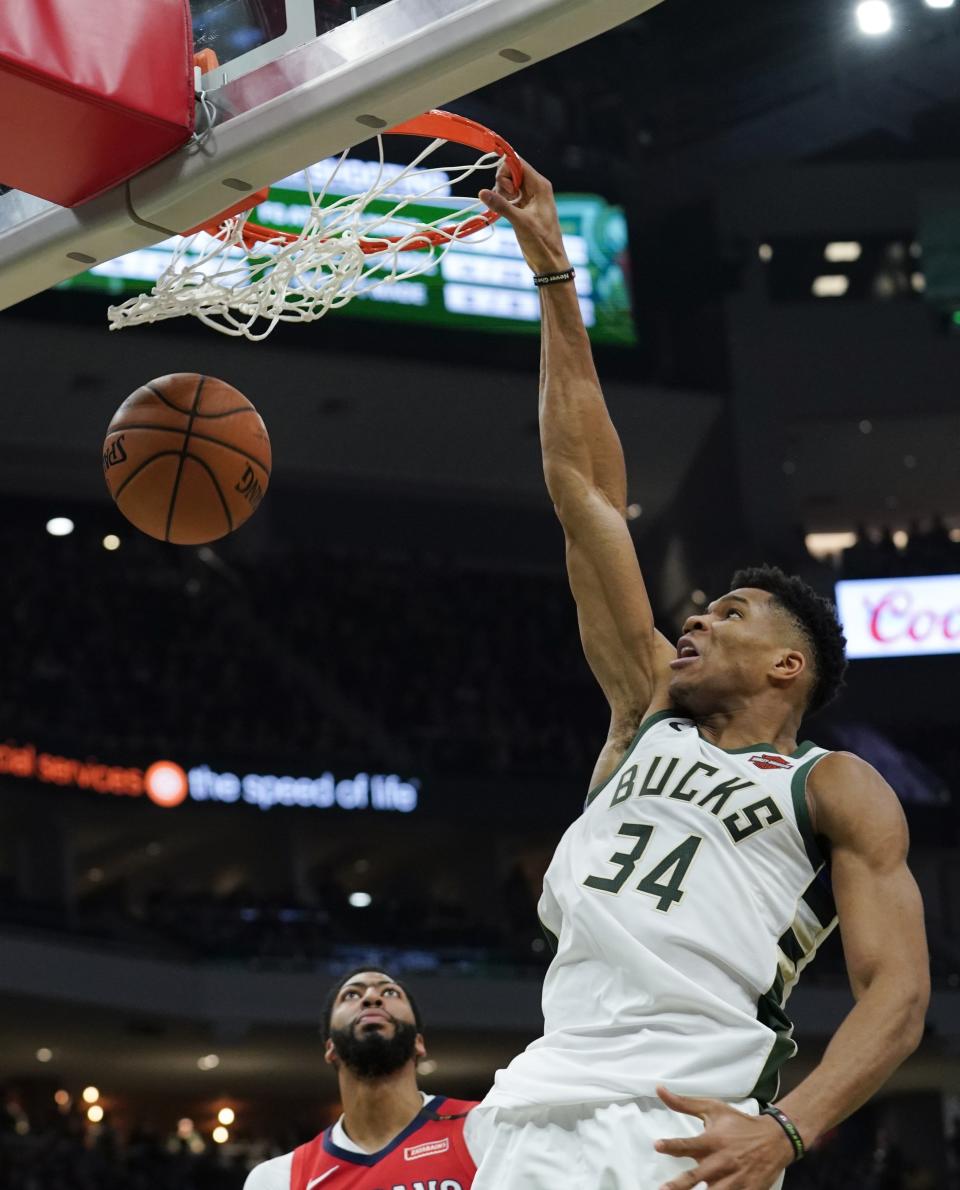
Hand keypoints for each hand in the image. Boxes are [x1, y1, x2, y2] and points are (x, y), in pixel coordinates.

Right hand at [478, 158, 570, 275]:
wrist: (549, 262)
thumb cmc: (541, 243)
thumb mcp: (520, 222)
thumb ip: (501, 205)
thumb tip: (482, 192)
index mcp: (540, 185)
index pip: (518, 162)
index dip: (505, 171)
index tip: (504, 189)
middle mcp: (535, 188)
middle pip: (511, 171)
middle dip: (502, 183)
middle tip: (504, 200)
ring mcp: (529, 197)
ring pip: (508, 183)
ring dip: (500, 193)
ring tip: (503, 208)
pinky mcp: (524, 207)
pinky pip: (508, 195)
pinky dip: (502, 201)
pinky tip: (501, 212)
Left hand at [655, 1086, 795, 1189]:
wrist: (775, 1139)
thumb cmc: (739, 1124)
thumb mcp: (713, 1109)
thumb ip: (684, 1103)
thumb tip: (659, 1090)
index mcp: (713, 1141)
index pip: (688, 1144)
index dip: (672, 1145)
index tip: (657, 1146)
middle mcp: (721, 1161)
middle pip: (697, 1177)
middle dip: (679, 1185)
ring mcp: (735, 1179)